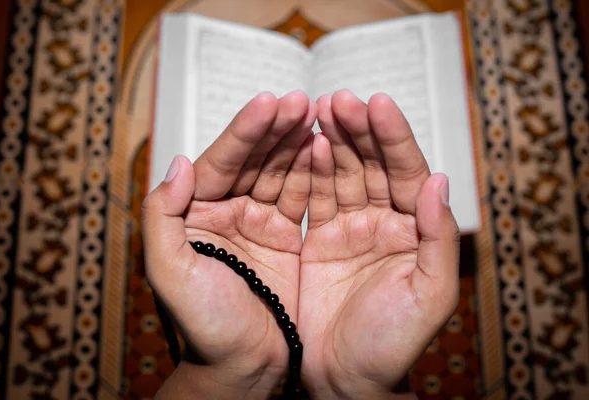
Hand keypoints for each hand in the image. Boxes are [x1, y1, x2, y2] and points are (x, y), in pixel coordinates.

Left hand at [142, 91, 315, 398]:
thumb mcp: (169, 272)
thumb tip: (179, 163)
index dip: (245, 132)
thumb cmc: (204, 325)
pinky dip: (312, 172)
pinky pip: (299, 196)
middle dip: (275, 128)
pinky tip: (323, 147)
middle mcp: (226, 212)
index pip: (221, 162)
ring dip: (296, 142)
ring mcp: (257, 222)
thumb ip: (162, 215)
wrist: (244, 365)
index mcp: (195, 214)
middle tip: (300, 101)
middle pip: (253, 160)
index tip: (269, 102)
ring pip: (279, 172)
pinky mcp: (285, 236)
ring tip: (318, 114)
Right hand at [298, 90, 459, 397]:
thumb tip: (440, 180)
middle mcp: (384, 223)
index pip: (408, 172)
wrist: (345, 378)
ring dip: (334, 141)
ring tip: (319, 109)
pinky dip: (311, 170)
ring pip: (343, 174)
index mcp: (414, 232)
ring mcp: (349, 229)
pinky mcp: (318, 240)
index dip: (394, 137)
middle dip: (359, 130)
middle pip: (373, 164)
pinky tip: (308, 144)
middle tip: (339, 99)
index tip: (377, 103)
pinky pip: (315, 197)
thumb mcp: (429, 295)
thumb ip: (438, 238)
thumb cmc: (392, 344)